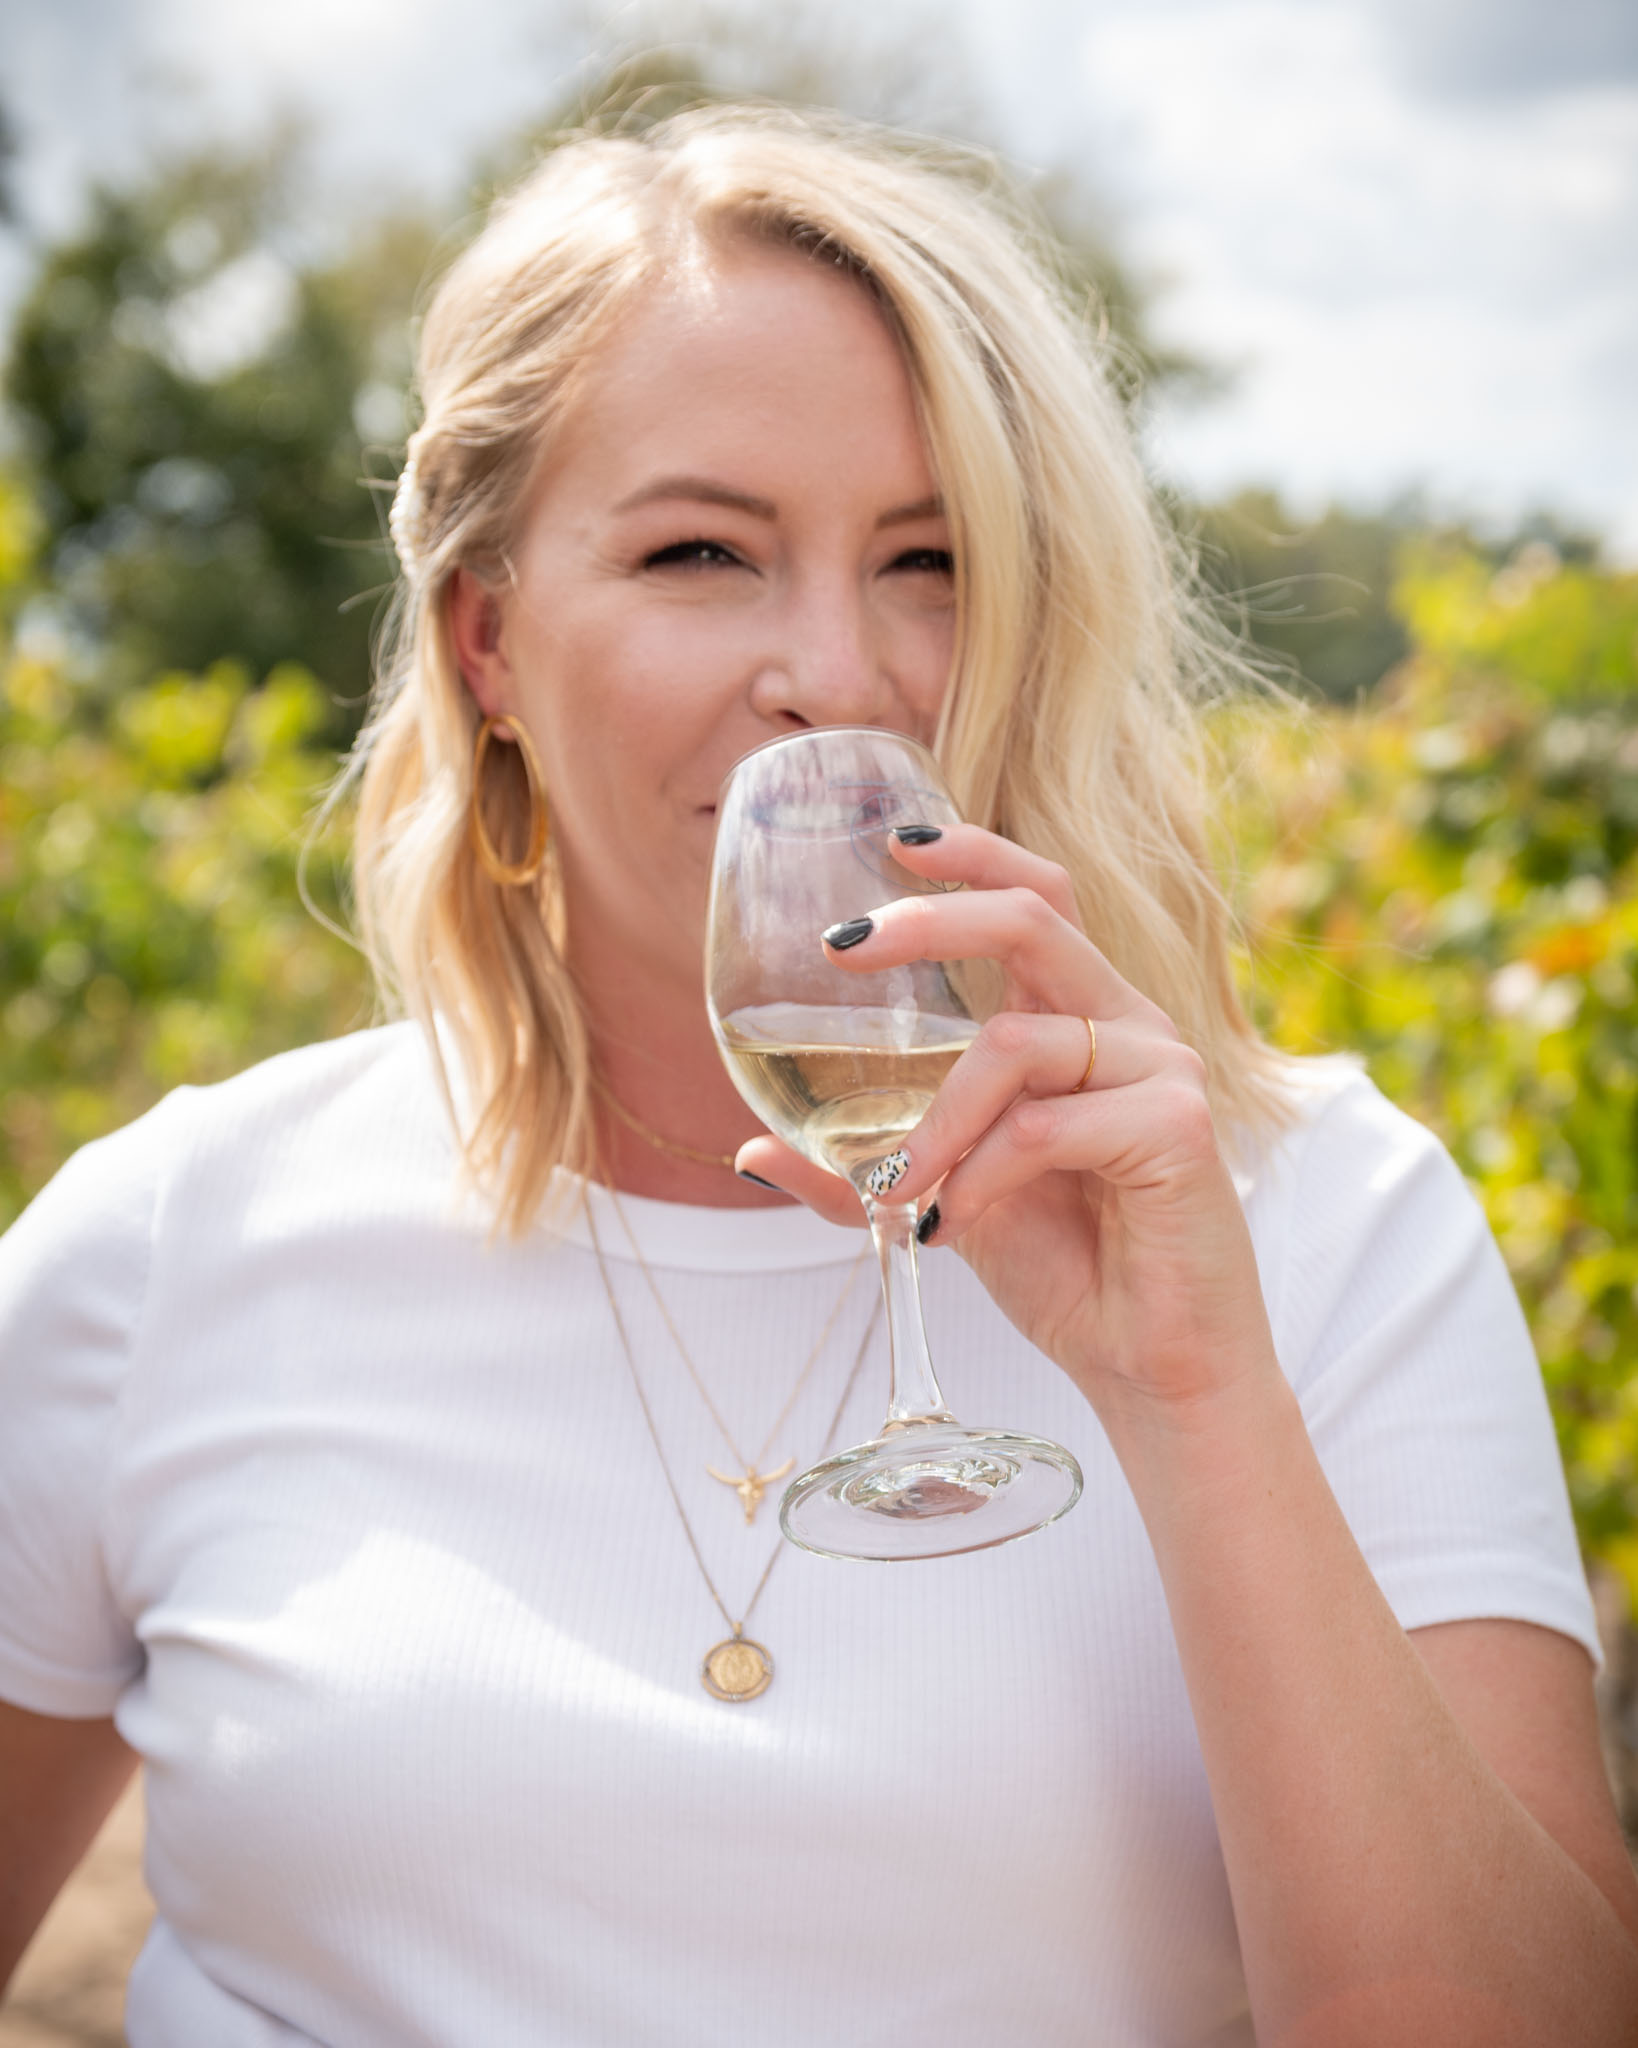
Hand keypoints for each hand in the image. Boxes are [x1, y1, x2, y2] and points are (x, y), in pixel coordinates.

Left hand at [734, 824, 1280, 1429]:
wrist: (1151, 1365)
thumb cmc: (1066, 1270)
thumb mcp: (947, 1200)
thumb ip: (860, 1171)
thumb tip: (749, 1153)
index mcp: (1084, 1022)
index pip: (1040, 899)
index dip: (975, 854)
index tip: (897, 843)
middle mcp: (1129, 1027)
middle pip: (1032, 918)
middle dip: (928, 921)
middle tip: (841, 946)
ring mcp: (1162, 1069)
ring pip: (1012, 1044)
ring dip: (935, 1122)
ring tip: (902, 1192)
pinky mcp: (1177, 1126)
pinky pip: (1042, 1124)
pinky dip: (982, 1175)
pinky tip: (959, 1224)